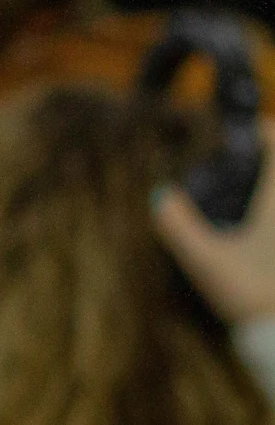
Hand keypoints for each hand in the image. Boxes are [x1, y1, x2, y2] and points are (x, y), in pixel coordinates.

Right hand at [152, 120, 274, 322]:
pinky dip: (269, 216)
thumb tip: (160, 196)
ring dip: (268, 190)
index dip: (262, 132)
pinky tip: (258, 234)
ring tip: (252, 196)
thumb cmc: (250, 292)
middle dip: (267, 160)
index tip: (247, 132)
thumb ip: (179, 226)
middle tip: (248, 164)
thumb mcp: (205, 260)